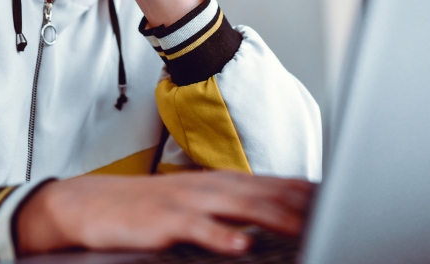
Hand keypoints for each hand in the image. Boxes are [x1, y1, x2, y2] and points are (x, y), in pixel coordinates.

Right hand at [15, 171, 314, 255]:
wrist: (88, 204)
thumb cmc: (146, 209)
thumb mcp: (195, 204)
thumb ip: (233, 209)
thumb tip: (273, 218)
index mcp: (220, 184)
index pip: (274, 184)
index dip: (308, 192)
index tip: (341, 198)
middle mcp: (209, 187)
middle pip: (266, 194)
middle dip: (303, 204)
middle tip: (337, 211)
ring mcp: (187, 203)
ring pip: (239, 207)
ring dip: (275, 216)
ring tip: (306, 226)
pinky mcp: (164, 221)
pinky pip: (197, 229)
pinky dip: (220, 237)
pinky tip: (241, 246)